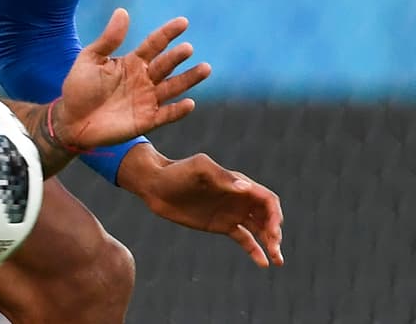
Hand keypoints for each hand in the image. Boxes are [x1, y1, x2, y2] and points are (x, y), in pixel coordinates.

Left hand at [53, 8, 208, 149]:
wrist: (71, 120)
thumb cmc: (79, 87)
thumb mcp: (90, 59)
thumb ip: (109, 39)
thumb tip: (122, 11)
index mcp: (131, 62)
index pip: (154, 44)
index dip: (168, 33)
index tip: (183, 22)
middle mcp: (143, 79)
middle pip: (165, 65)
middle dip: (177, 56)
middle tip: (187, 48)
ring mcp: (146, 100)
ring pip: (173, 87)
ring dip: (188, 79)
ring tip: (205, 68)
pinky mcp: (146, 120)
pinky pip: (166, 114)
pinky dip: (178, 110)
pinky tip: (189, 102)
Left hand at [120, 146, 284, 266]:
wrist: (156, 186)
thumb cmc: (177, 172)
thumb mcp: (199, 169)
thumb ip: (222, 177)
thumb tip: (245, 188)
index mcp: (238, 183)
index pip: (267, 199)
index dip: (274, 214)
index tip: (273, 230)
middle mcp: (239, 198)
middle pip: (267, 216)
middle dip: (275, 232)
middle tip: (274, 248)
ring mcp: (231, 212)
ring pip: (259, 229)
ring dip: (271, 243)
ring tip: (277, 260)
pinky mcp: (221, 225)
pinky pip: (244, 239)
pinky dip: (255, 250)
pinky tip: (263, 263)